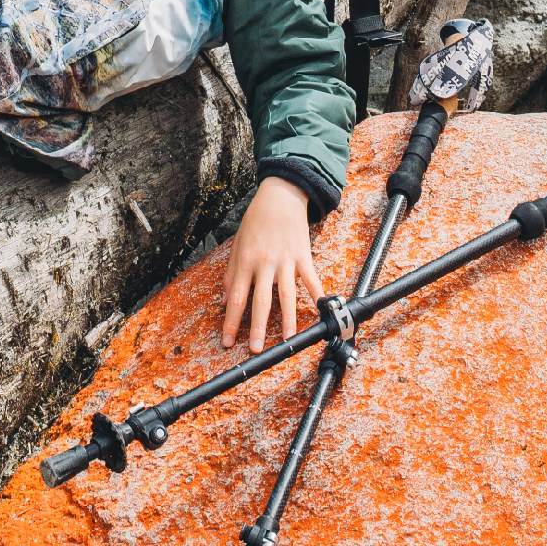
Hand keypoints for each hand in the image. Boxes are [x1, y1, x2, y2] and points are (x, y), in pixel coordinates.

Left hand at [220, 177, 320, 354]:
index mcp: (245, 261)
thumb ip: (231, 272)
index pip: (236, 297)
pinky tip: (321, 311)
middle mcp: (264, 263)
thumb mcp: (237, 243)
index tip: (228, 341)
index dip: (231, 322)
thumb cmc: (256, 219)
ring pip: (286, 295)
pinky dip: (317, 296)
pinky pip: (310, 279)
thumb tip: (225, 300)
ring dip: (288, 320)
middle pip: (260, 301)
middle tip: (256, 350)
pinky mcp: (303, 256)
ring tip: (288, 341)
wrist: (280, 195)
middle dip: (258, 328)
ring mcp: (285, 260)